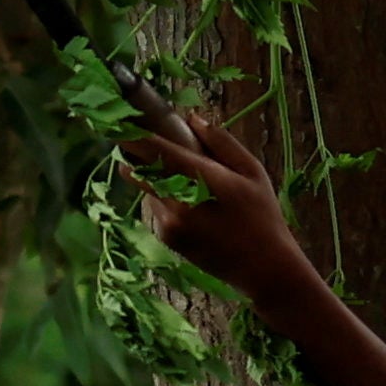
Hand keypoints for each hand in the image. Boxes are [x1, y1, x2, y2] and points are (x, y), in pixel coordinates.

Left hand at [118, 101, 302, 295]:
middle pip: (141, 170)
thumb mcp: (252, 171)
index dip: (135, 137)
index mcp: (202, 179)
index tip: (121, 124)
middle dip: (135, 155)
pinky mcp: (167, 238)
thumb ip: (221, 142)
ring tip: (188, 184)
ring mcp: (170, 222)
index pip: (158, 152)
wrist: (264, 267)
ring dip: (156, 180)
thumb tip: (192, 118)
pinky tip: (192, 208)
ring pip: (149, 189)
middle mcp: (178, 202)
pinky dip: (165, 201)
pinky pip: (157, 209)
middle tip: (135, 141)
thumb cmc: (262, 214)